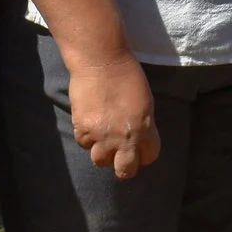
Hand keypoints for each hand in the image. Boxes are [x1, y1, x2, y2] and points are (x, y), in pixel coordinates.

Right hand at [68, 55, 161, 177]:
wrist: (101, 61)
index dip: (143, 154)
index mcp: (145, 129)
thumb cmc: (127, 75)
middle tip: (119, 156)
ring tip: (102, 136)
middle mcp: (125, 138)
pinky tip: (89, 122)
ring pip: (100, 160)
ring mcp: (102, 136)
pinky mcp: (83, 129)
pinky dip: (86, 136)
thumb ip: (143, 124)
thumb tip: (137, 138)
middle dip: (123, 166)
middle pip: (125, 171)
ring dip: (101, 151)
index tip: (139, 150)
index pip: (148, 157)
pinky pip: (84, 144)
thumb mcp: (145, 102)